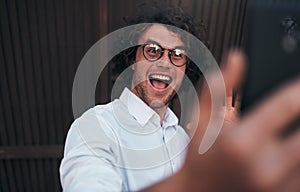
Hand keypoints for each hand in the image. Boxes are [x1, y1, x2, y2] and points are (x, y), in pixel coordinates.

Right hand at [142, 51, 299, 191]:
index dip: (299, 89)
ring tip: (288, 130)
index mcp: (242, 142)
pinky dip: (298, 156)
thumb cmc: (200, 158)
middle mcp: (264, 166)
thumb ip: (219, 88)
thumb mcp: (202, 120)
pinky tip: (287, 149)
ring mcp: (278, 185)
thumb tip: (237, 58)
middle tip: (296, 109)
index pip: (288, 105)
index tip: (298, 85)